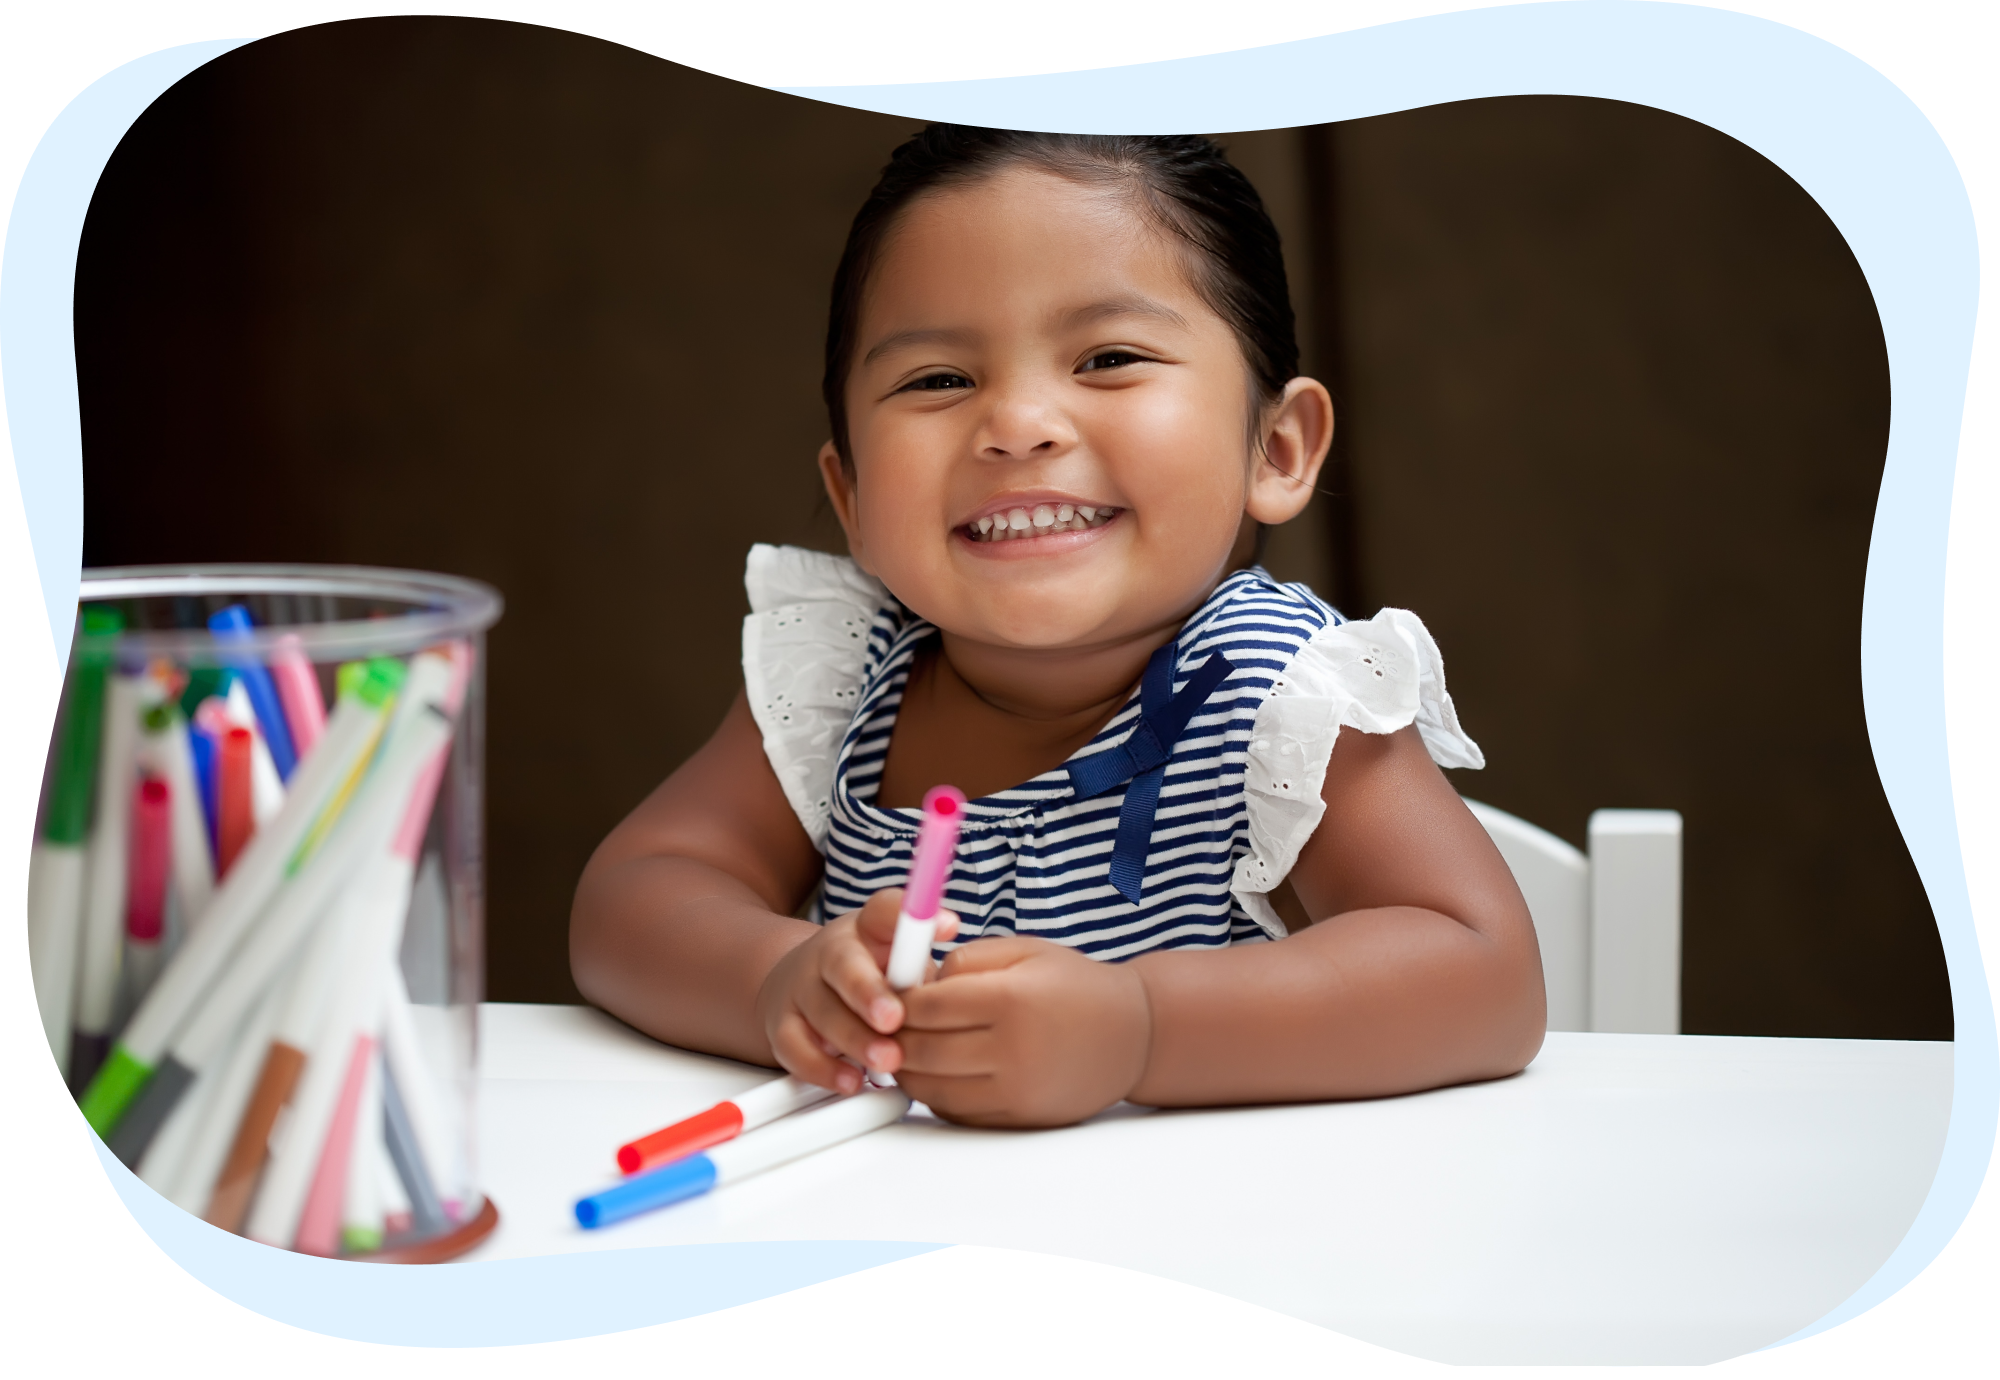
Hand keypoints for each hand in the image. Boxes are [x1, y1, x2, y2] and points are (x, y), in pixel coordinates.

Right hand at [756, 889, 957, 1092]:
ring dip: (856, 1039)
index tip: (949, 926)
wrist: (800, 983)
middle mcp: (828, 953)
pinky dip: (823, 1069)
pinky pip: (795, 1049)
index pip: (886, 911)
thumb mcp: (899, 958)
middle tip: (894, 1019)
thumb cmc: (868, 973)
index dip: (915, 915)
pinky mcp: (782, 1026)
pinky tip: (851, 1081)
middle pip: (845, 965)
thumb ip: (923, 967)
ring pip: (823, 1011)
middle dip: (870, 993)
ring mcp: (801, 988)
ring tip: (888, 1061)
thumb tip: (959, 979)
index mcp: (866, 929)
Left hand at [893, 937, 1153, 1127]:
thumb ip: (967, 959)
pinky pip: (956, 1111)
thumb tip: (915, 982)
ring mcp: (1016, 1090)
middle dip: (892, 1036)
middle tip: (882, 1024)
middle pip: (923, 1049)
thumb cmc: (1077, 986)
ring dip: (907, 1068)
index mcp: (1012, 999)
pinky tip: (934, 1071)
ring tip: (902, 1047)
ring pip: (932, 1087)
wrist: (1133, 1035)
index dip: (897, 999)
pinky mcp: (1018, 1118)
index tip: (888, 993)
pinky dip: (934, 1092)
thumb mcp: (1025, 951)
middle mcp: (1013, 1050)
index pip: (928, 1005)